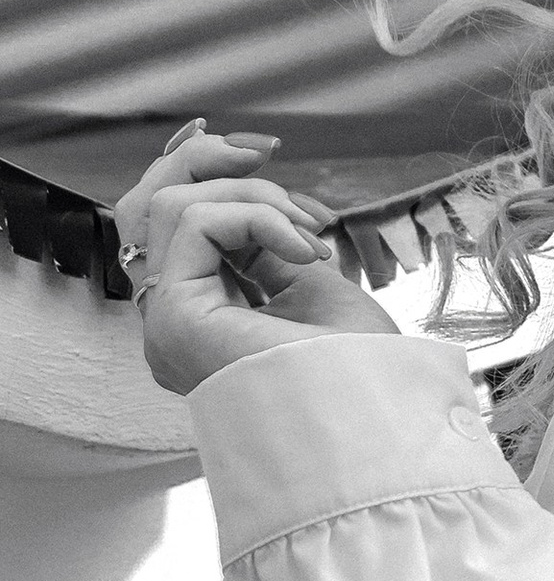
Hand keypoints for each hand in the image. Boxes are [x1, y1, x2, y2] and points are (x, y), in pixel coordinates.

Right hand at [116, 123, 400, 394]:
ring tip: (306, 233)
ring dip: (253, 197)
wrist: (377, 416)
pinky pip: (196, 222)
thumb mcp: (311, 285)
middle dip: (212, 164)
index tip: (279, 173)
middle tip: (274, 166)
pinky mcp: (176, 317)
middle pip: (151, 207)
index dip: (217, 179)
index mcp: (202, 321)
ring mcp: (168, 323)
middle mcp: (173, 323)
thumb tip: (247, 199)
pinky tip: (301, 251)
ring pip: (171, 204)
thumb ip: (267, 246)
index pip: (176, 229)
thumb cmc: (359, 366)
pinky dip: (255, 216)